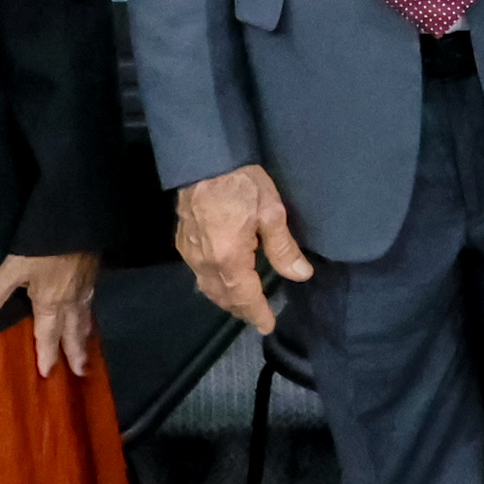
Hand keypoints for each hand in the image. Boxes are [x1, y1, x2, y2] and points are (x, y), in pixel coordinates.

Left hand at [0, 250, 98, 376]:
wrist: (76, 219)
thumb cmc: (41, 247)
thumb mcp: (12, 271)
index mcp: (51, 304)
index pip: (47, 336)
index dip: (47, 356)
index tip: (48, 375)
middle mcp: (71, 301)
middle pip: (73, 332)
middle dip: (76, 353)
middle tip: (82, 373)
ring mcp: (85, 286)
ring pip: (85, 318)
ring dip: (85, 335)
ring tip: (87, 348)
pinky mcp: (93, 272)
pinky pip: (91, 303)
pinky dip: (89, 315)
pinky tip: (88, 310)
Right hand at [174, 162, 314, 333]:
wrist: (204, 158)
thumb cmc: (241, 182)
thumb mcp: (271, 212)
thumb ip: (283, 248)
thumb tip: (301, 275)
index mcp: (228, 258)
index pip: (244, 297)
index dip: (257, 313)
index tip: (267, 326)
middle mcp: (204, 262)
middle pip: (223, 296)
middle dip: (240, 309)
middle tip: (257, 316)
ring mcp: (189, 252)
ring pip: (207, 287)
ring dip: (225, 299)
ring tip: (242, 302)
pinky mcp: (182, 241)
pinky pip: (197, 273)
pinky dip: (212, 283)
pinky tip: (222, 279)